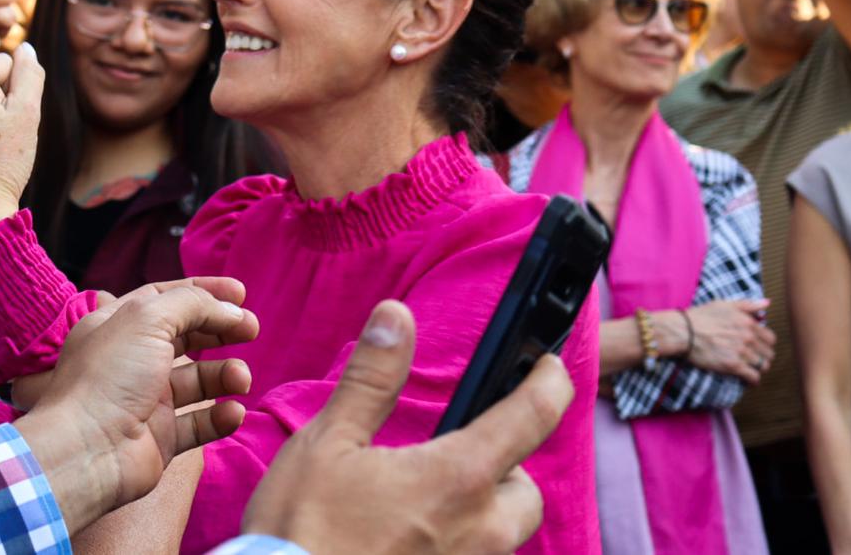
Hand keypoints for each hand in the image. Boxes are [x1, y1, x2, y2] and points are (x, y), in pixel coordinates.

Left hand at [15, 280, 254, 532]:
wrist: (86, 452)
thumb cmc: (109, 377)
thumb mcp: (148, 318)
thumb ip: (192, 303)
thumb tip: (230, 309)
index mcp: (119, 326)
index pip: (165, 297)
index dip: (203, 291)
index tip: (240, 293)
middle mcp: (132, 360)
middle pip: (187, 336)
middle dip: (222, 330)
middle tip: (252, 329)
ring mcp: (147, 400)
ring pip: (198, 380)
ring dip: (225, 375)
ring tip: (241, 379)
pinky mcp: (161, 437)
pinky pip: (199, 423)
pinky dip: (220, 417)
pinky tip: (232, 412)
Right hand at [243, 300, 573, 554]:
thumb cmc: (301, 534)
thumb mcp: (328, 443)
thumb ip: (372, 379)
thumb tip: (395, 317)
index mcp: (458, 479)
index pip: (533, 416)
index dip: (549, 382)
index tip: (549, 366)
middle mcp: (480, 532)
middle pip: (524, 491)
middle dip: (504, 468)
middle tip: (458, 454)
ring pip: (501, 535)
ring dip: (479, 512)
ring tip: (427, 501)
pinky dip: (454, 546)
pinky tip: (411, 539)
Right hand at [686, 299, 775, 383]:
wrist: (684, 331)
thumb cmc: (702, 316)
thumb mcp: (725, 304)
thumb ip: (748, 305)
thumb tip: (767, 303)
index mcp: (749, 323)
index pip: (770, 339)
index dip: (765, 344)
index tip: (759, 348)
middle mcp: (749, 337)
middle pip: (769, 354)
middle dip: (763, 357)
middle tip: (755, 360)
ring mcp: (742, 352)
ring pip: (763, 366)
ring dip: (758, 369)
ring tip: (752, 369)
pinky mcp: (733, 366)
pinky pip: (753, 377)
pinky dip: (754, 380)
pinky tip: (750, 381)